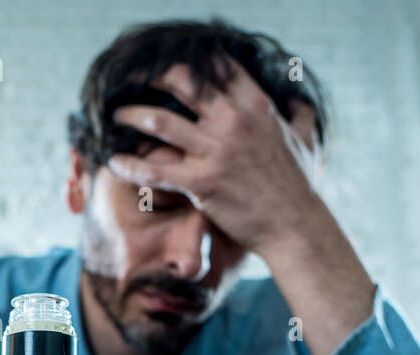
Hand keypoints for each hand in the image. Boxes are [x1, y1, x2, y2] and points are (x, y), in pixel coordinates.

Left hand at [104, 59, 323, 255]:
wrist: (293, 225)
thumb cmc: (298, 186)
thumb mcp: (304, 141)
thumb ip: (297, 116)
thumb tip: (296, 103)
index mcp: (256, 106)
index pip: (218, 67)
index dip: (193, 62)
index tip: (174, 69)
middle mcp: (234, 121)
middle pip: (182, 83)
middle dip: (154, 78)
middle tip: (136, 83)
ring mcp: (217, 151)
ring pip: (160, 122)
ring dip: (132, 116)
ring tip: (117, 116)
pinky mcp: (202, 183)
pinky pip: (156, 170)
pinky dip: (131, 165)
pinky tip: (115, 162)